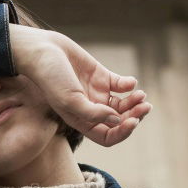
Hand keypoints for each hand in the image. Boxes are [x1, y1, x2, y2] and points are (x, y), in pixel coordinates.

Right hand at [9, 23, 151, 146]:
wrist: (42, 50)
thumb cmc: (50, 78)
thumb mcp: (69, 100)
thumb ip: (92, 113)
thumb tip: (117, 119)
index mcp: (81, 121)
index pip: (107, 137)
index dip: (122, 133)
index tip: (132, 121)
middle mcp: (90, 110)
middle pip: (119, 122)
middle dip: (134, 116)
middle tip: (144, 107)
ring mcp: (96, 93)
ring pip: (123, 104)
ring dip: (134, 102)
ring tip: (141, 95)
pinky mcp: (101, 76)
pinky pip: (121, 85)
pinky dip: (129, 85)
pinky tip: (129, 82)